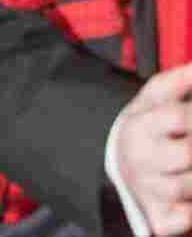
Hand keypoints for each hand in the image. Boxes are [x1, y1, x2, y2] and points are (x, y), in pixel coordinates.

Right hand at [115, 63, 191, 234]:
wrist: (117, 166)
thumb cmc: (145, 129)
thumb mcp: (150, 100)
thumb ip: (177, 82)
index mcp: (139, 126)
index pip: (178, 116)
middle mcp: (140, 158)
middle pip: (187, 153)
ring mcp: (148, 189)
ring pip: (187, 187)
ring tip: (191, 161)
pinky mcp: (157, 217)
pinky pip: (183, 219)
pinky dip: (191, 211)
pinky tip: (191, 196)